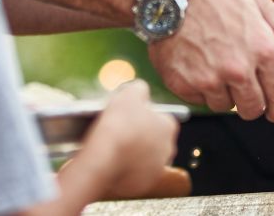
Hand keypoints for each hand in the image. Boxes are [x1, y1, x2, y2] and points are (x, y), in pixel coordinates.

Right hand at [84, 80, 178, 198]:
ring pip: (145, 158)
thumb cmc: (118, 124)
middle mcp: (168, 149)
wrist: (104, 158)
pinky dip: (126, 169)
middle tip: (121, 130)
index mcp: (169, 126)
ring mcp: (157, 169)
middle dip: (141, 135)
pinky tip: (112, 161)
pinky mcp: (143, 185)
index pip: (161, 117)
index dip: (143, 115)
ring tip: (114, 146)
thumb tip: (141, 90)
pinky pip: (135, 174)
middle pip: (154, 139)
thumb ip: (140, 88)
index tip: (129, 115)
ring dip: (134, 153)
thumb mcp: (130, 92)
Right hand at [147, 0, 273, 122]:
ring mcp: (210, 80)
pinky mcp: (184, 84)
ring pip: (224, 106)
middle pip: (252, 109)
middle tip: (241, 84)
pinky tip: (196, 64)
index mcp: (263, 51)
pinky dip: (199, 88)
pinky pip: (198, 99)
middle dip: (251, 101)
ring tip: (215, 66)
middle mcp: (238, 69)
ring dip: (223, 93)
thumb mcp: (256, 0)